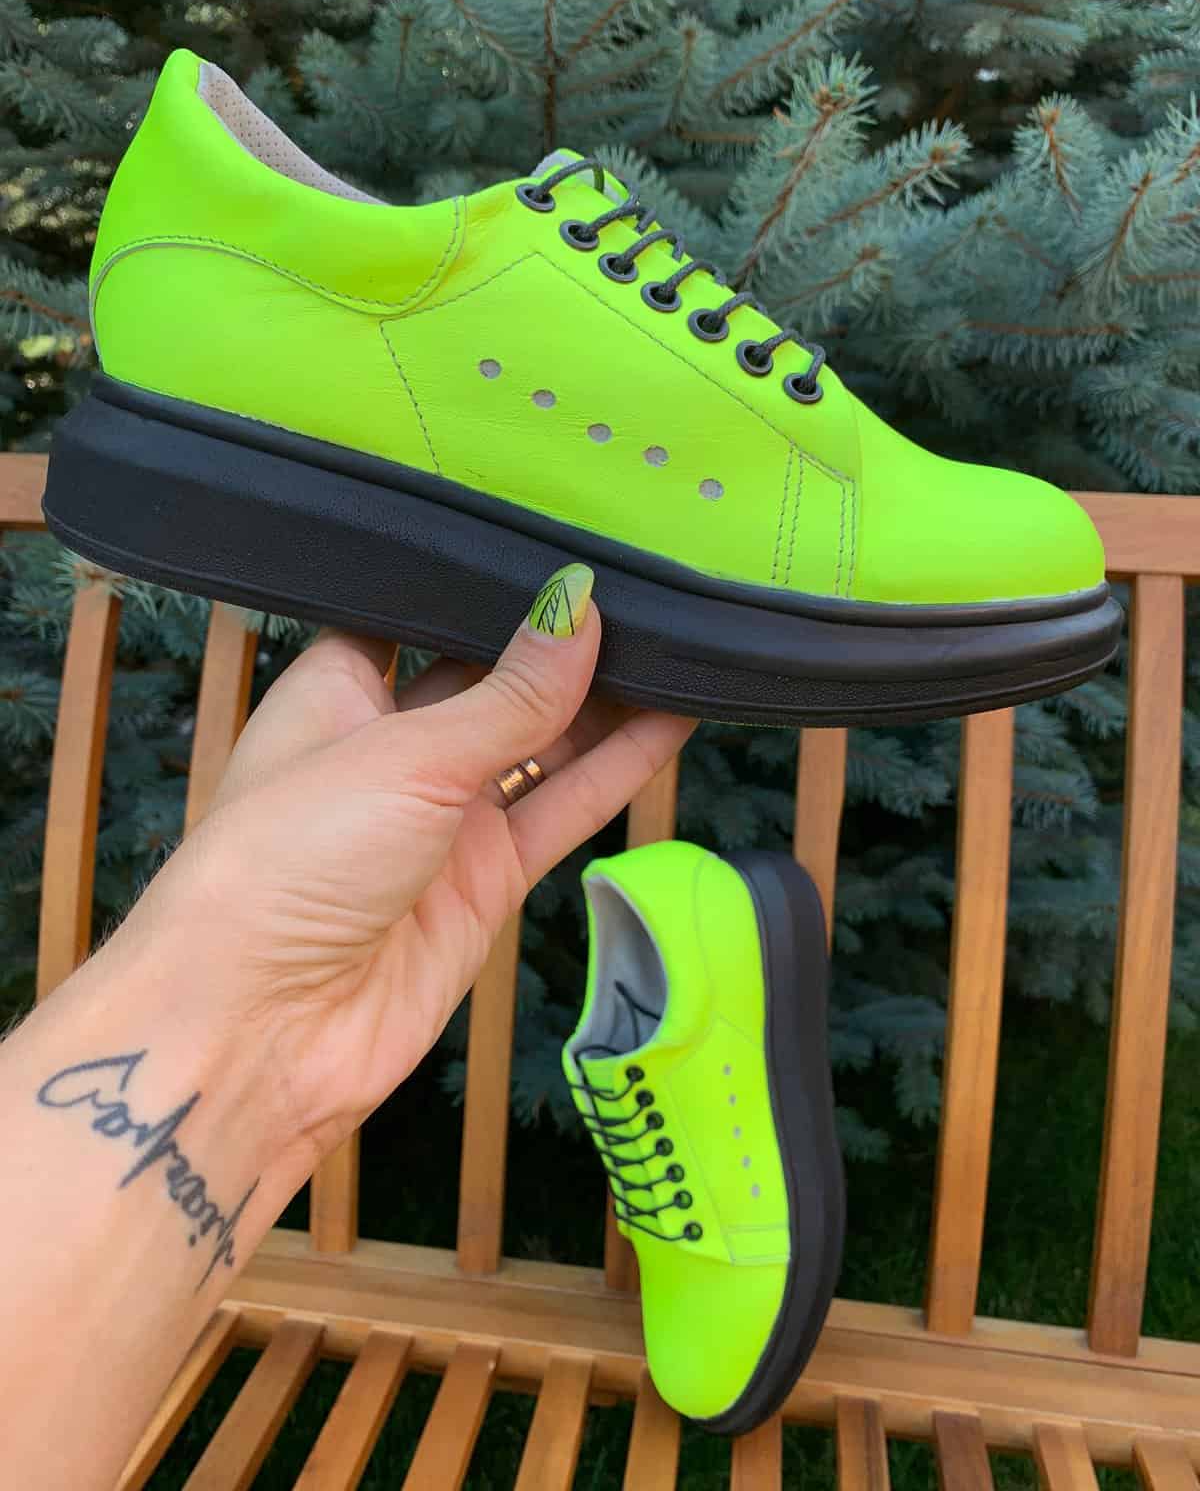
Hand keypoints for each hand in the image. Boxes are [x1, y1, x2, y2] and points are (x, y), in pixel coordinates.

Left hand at [111, 565, 694, 1175]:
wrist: (263, 1030)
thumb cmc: (292, 862)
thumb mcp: (408, 755)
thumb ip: (510, 692)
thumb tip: (581, 605)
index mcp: (340, 690)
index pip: (423, 615)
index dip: (489, 586)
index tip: (566, 543)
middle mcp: (393, 746)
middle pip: (493, 677)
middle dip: (561, 642)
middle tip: (650, 588)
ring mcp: (444, 816)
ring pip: (541, 742)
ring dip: (605, 702)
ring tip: (683, 642)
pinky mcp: (487, 879)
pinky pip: (563, 807)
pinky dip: (617, 767)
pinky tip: (675, 719)